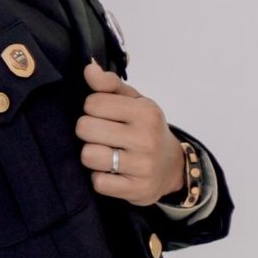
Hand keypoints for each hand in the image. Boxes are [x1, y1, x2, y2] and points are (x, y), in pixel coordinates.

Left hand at [74, 61, 186, 205]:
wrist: (172, 167)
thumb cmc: (146, 129)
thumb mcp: (135, 102)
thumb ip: (110, 84)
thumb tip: (89, 68)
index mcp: (145, 112)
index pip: (93, 102)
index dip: (92, 108)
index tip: (105, 115)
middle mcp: (146, 138)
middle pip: (85, 128)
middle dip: (88, 131)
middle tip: (102, 135)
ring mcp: (142, 166)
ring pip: (88, 156)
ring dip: (91, 155)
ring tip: (105, 153)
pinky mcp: (137, 189)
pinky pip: (98, 182)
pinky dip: (100, 178)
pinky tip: (112, 172)